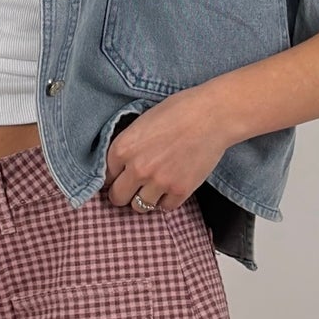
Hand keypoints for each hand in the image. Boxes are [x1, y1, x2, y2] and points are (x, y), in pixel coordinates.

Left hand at [100, 86, 234, 213]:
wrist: (212, 115)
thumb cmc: (179, 110)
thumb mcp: (142, 122)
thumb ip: (128, 145)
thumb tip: (121, 164)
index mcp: (122, 148)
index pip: (105, 176)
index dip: (113, 177)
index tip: (120, 178)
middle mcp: (137, 168)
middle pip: (118, 198)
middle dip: (123, 193)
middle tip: (132, 189)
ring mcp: (158, 182)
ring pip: (140, 207)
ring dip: (145, 199)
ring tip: (154, 188)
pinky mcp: (180, 191)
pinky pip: (165, 208)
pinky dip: (167, 200)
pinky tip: (171, 187)